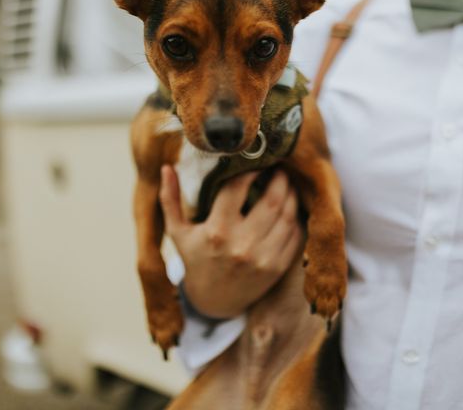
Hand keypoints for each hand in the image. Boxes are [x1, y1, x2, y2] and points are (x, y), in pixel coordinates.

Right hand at [159, 165, 301, 318]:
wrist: (215, 301)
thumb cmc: (196, 260)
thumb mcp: (178, 232)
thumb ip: (170, 199)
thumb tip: (166, 167)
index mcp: (216, 231)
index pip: (237, 188)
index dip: (250, 170)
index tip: (255, 161)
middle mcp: (241, 245)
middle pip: (271, 200)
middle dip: (279, 179)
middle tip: (280, 168)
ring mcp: (262, 258)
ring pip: (288, 216)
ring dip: (291, 195)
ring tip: (287, 184)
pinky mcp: (277, 268)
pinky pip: (295, 235)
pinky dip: (296, 218)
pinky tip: (291, 207)